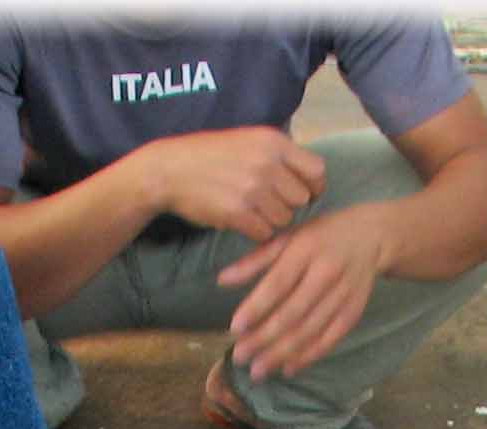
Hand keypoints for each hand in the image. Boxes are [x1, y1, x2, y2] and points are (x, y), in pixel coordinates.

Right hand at [155, 126, 326, 243]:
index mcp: (273, 142)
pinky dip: (256, 231)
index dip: (313, 187)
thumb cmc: (209, 155)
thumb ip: (277, 154)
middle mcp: (267, 163)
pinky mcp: (238, 212)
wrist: (170, 169)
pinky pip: (264, 233)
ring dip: (271, 220)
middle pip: (301, 199)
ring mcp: (253, 188)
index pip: (316, 170)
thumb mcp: (247, 139)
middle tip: (269, 204)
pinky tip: (242, 221)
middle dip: (288, 205)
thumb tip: (307, 176)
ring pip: (284, 218)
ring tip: (252, 211)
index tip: (305, 194)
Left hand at [217, 206, 388, 382]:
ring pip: (310, 330)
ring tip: (258, 370)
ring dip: (282, 353)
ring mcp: (342, 294)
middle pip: (293, 312)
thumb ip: (255, 260)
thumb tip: (221, 280)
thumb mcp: (288, 237)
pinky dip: (309, 356)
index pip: (278, 283)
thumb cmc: (320, 236)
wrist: (371, 236)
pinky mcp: (353, 311)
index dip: (256, 307)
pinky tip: (288, 368)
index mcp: (306, 249)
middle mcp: (326, 273)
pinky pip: (330, 338)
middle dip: (264, 338)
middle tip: (240, 357)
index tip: (235, 328)